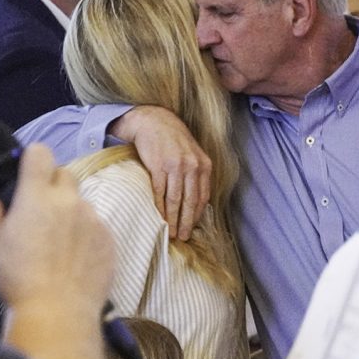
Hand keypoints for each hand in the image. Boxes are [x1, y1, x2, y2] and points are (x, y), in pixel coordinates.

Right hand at [0, 143, 113, 315]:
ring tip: (54, 242)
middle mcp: (69, 202)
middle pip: (64, 174)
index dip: (32, 158)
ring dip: (68, 212)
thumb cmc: (17, 281)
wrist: (58, 314)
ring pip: (81, 202)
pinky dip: (85, 234)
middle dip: (51, 185)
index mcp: (36, 197)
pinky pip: (97, 226)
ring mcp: (93, 220)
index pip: (40, 153)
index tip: (25, 173)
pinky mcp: (108, 240)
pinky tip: (70, 258)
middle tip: (36, 211)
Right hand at [110, 106, 211, 240]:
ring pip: (175, 200)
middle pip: (190, 201)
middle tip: (181, 237)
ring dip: (172, 219)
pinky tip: (158, 217)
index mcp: (204, 165)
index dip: (196, 216)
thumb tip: (198, 202)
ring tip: (170, 232)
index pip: (202, 197)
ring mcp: (175, 166)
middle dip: (185, 222)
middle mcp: (192, 166)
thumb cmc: (173, 140)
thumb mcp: (192, 154)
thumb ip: (197, 174)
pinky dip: (159, 207)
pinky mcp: (158, 166)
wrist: (154, 121)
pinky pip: (160, 192)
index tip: (191, 229)